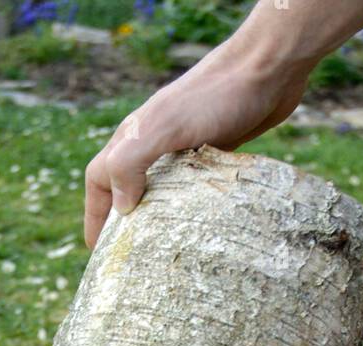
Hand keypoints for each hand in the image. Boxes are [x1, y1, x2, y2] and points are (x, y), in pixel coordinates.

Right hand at [84, 42, 309, 248]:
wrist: (268, 69)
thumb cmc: (215, 97)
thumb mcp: (165, 128)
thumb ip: (132, 161)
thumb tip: (121, 209)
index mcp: (135, 136)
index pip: (100, 179)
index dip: (95, 214)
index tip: (98, 251)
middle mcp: (154, 142)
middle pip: (126, 186)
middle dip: (121, 222)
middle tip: (128, 260)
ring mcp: (185, 147)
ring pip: (160, 190)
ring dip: (156, 219)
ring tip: (161, 253)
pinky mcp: (215, 152)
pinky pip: (193, 188)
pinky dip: (190, 210)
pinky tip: (201, 228)